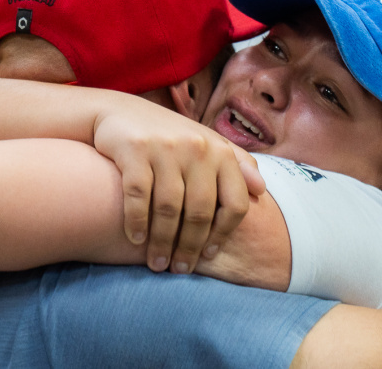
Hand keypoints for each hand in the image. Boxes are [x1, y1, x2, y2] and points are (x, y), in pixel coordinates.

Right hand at [92, 94, 264, 273]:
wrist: (119, 112)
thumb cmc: (169, 136)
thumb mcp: (206, 143)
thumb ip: (236, 164)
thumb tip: (261, 191)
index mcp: (221, 152)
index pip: (235, 203)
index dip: (223, 235)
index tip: (209, 256)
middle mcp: (198, 148)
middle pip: (200, 211)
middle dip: (190, 247)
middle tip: (179, 269)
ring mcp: (166, 148)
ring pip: (169, 208)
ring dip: (163, 242)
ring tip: (157, 263)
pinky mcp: (134, 149)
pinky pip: (139, 196)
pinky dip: (137, 222)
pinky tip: (136, 239)